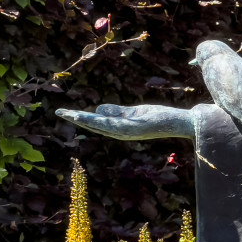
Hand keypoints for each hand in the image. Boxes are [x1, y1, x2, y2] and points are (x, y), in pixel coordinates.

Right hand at [56, 104, 194, 140]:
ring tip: (70, 114)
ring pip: (103, 126)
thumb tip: (98, 109)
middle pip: (95, 125)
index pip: (97, 123)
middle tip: (60, 113)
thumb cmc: (160, 117)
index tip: (65, 113)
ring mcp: (129, 131)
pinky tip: (93, 115)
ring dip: (86, 120)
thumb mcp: (135, 113)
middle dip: (78, 119)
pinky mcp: (137, 128)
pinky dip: (104, 120)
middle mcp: (122, 132)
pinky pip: (117, 124)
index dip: (81, 118)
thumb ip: (117, 112)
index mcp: (121, 127)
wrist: (181, 123)